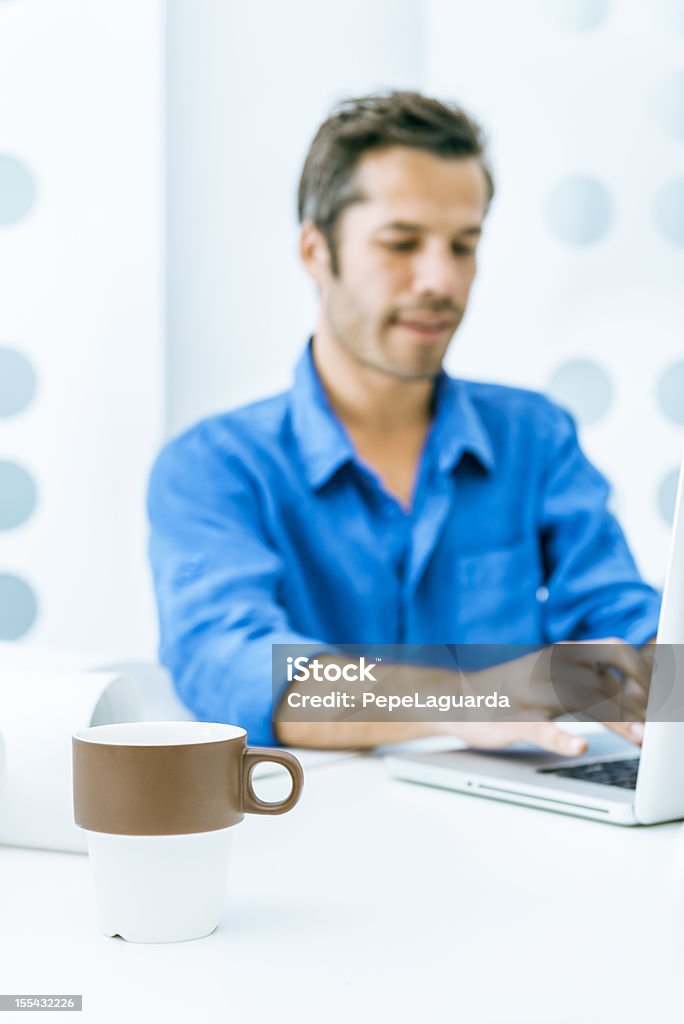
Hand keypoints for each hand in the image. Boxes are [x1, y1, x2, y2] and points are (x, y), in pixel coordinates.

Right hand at [444, 638, 650, 755]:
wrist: (455, 696)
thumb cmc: (513, 690)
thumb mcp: (553, 673)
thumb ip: (591, 676)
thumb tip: (640, 685)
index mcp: (562, 653)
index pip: (616, 650)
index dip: (645, 673)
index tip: (660, 699)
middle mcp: (550, 667)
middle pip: (608, 679)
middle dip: (640, 703)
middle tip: (656, 727)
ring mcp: (532, 694)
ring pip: (584, 701)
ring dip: (619, 722)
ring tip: (642, 740)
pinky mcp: (514, 721)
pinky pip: (542, 730)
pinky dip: (563, 739)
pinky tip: (580, 747)